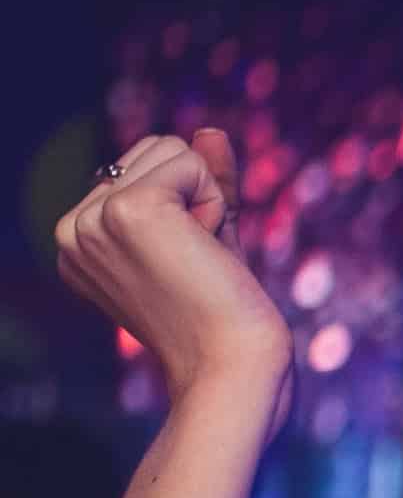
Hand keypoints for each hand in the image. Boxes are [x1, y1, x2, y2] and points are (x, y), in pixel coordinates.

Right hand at [54, 132, 287, 428]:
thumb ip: (206, 183)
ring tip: (201, 259)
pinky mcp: (126, 210)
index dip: (189, 207)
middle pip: (155, 148)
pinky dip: (216, 203)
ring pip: (171, 149)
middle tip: (201, 262)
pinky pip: (190, 161)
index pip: (141, 167)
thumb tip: (209, 129)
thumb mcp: (213, 237)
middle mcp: (72, 227)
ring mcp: (92, 218)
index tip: (189, 264)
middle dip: (198, 197)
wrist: (234, 368)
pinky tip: (207, 251)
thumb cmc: (227, 317)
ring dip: (208, 201)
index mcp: (78, 238)